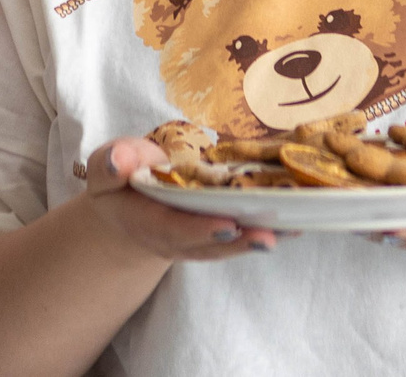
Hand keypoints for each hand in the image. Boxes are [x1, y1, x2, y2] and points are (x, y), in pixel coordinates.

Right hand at [81, 137, 277, 262]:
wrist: (129, 206)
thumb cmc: (119, 181)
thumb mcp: (105, 169)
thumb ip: (111, 165)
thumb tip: (121, 160)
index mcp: (149, 222)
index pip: (175, 230)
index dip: (201, 229)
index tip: (227, 224)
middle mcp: (180, 238)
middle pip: (213, 244)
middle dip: (241, 241)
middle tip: (269, 236)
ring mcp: (202, 239)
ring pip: (235, 243)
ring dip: (265, 236)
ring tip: (296, 226)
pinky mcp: (221, 231)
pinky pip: (247, 232)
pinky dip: (273, 227)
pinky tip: (301, 217)